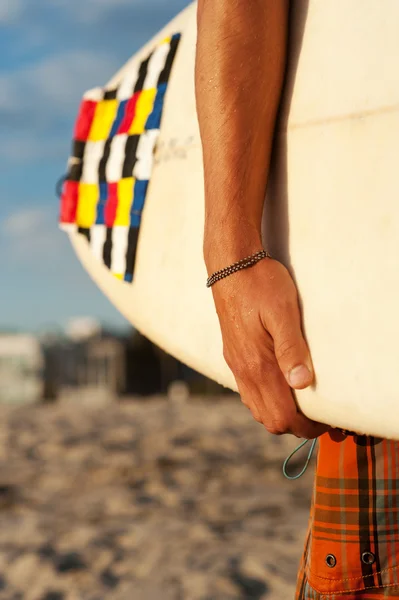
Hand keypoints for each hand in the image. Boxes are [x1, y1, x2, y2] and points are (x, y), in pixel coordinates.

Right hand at [210, 257, 329, 438]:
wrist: (229, 267)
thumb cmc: (260, 284)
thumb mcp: (282, 311)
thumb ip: (291, 348)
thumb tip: (301, 382)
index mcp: (257, 364)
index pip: (282, 416)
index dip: (306, 426)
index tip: (326, 419)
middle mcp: (244, 370)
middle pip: (269, 420)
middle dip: (295, 425)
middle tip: (319, 414)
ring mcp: (236, 364)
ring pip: (256, 409)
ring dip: (280, 414)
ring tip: (303, 402)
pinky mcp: (233, 356)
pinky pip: (248, 393)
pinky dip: (266, 401)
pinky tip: (280, 385)